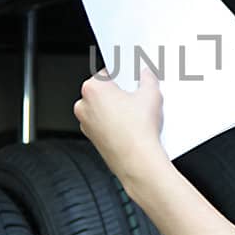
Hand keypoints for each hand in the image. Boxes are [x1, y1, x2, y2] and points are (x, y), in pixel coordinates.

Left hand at [73, 60, 168, 196]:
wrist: (137, 161)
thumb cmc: (138, 132)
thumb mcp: (151, 95)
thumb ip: (148, 79)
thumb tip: (146, 75)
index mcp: (93, 88)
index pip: (107, 72)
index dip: (123, 75)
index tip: (131, 77)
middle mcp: (83, 105)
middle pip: (103, 91)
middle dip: (119, 93)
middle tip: (136, 96)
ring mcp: (85, 123)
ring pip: (101, 108)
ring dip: (115, 109)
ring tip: (136, 114)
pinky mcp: (92, 138)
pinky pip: (102, 124)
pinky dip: (113, 123)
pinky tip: (131, 127)